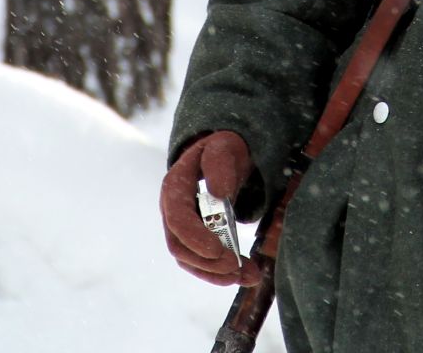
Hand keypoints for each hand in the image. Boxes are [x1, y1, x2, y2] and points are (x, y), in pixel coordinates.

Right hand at [160, 130, 259, 285]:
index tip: (218, 251)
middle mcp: (173, 212)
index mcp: (174, 187)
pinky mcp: (196, 240)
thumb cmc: (222, 150)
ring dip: (217, 274)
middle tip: (237, 266)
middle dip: (208, 263)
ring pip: (191, 261)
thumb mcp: (223, 147)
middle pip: (180, 247)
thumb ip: (219, 164)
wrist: (223, 157)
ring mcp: (182, 229)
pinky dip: (223, 273)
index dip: (194, 238)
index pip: (177, 219)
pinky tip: (247, 275)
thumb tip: (220, 193)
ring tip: (249, 276)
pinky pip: (203, 263)